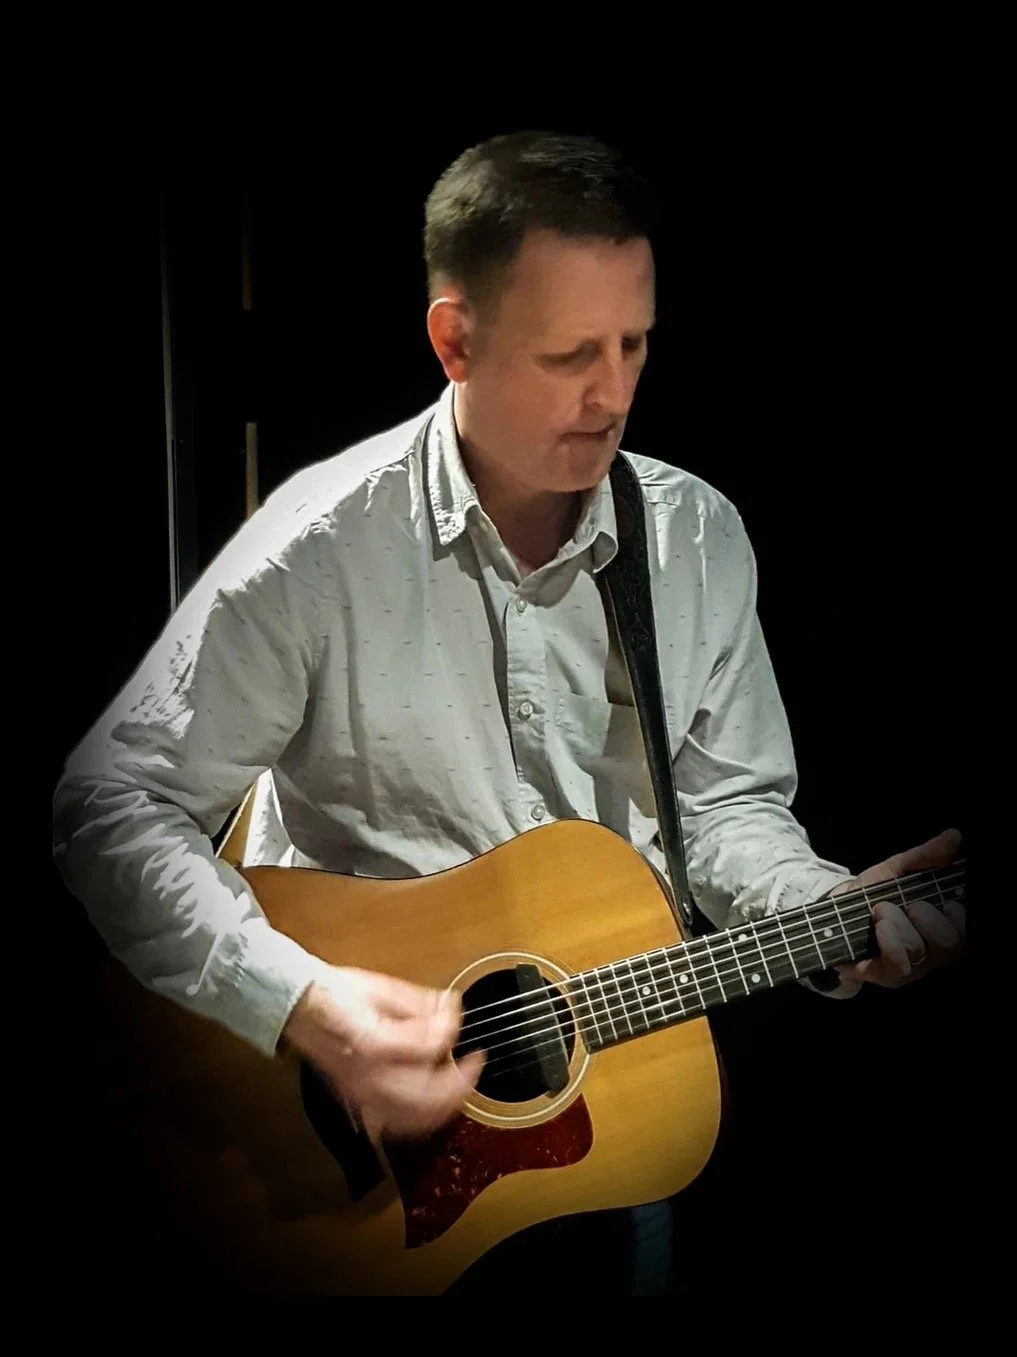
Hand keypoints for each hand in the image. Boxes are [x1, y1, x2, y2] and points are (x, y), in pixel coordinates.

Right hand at [281, 966, 484, 1141]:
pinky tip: (434, 1103)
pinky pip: (398, 1123)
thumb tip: (449, 1008)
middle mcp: (368, 1078)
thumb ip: (419, 1003)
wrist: (300, 1008)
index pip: (429, 1046)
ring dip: (445, 1107)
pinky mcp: (359, 1102)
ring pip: (414, 1120)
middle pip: (427, 1098)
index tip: (455, 1011)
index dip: (450, 1026)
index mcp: (373, 1044)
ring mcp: (362, 1095)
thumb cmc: (335, 994)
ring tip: (460, 1085)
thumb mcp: (380, 987)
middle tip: (474, 1062)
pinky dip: (423, 1119)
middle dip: (460, 1083)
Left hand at [834, 828, 965, 987]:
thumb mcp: (897, 870)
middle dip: (932, 920)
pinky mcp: (885, 975)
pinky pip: (898, 966)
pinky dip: (891, 941)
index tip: (949, 902)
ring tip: (882, 908)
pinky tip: (881, 925)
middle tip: (913, 905)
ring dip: (900, 924)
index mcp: (942, 928)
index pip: (966, 933)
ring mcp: (910, 967)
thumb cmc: (872, 893)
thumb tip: (954, 836)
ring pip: (920, 952)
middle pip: (951, 945)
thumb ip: (925, 856)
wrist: (833, 911)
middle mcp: (932, 952)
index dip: (962, 920)